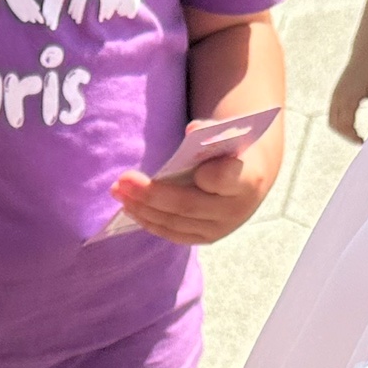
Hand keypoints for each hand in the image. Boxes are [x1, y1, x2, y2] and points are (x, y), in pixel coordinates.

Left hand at [107, 116, 283, 245]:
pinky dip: (149, 221)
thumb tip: (192, 129)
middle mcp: (235, 211)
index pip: (226, 179)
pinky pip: (174, 234)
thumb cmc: (233, 150)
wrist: (249, 178)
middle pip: (187, 206)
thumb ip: (212, 130)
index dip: (207, 176)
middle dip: (150, 194)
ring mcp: (220, 229)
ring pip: (175, 223)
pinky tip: (130, 208)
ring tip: (118, 192)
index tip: (192, 168)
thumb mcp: (229, 135)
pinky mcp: (207, 239)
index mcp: (247, 180)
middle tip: (122, 181)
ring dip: (142, 209)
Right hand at [329, 51, 367, 143]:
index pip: (346, 125)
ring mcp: (335, 96)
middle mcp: (338, 98)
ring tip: (354, 133)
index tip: (363, 142)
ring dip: (341, 130)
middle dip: (346, 136)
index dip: (353, 137)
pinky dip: (339, 122)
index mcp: (349, 98)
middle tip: (359, 139)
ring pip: (331, 121)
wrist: (365, 52)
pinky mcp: (335, 94)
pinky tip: (350, 123)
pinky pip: (332, 113)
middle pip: (335, 126)